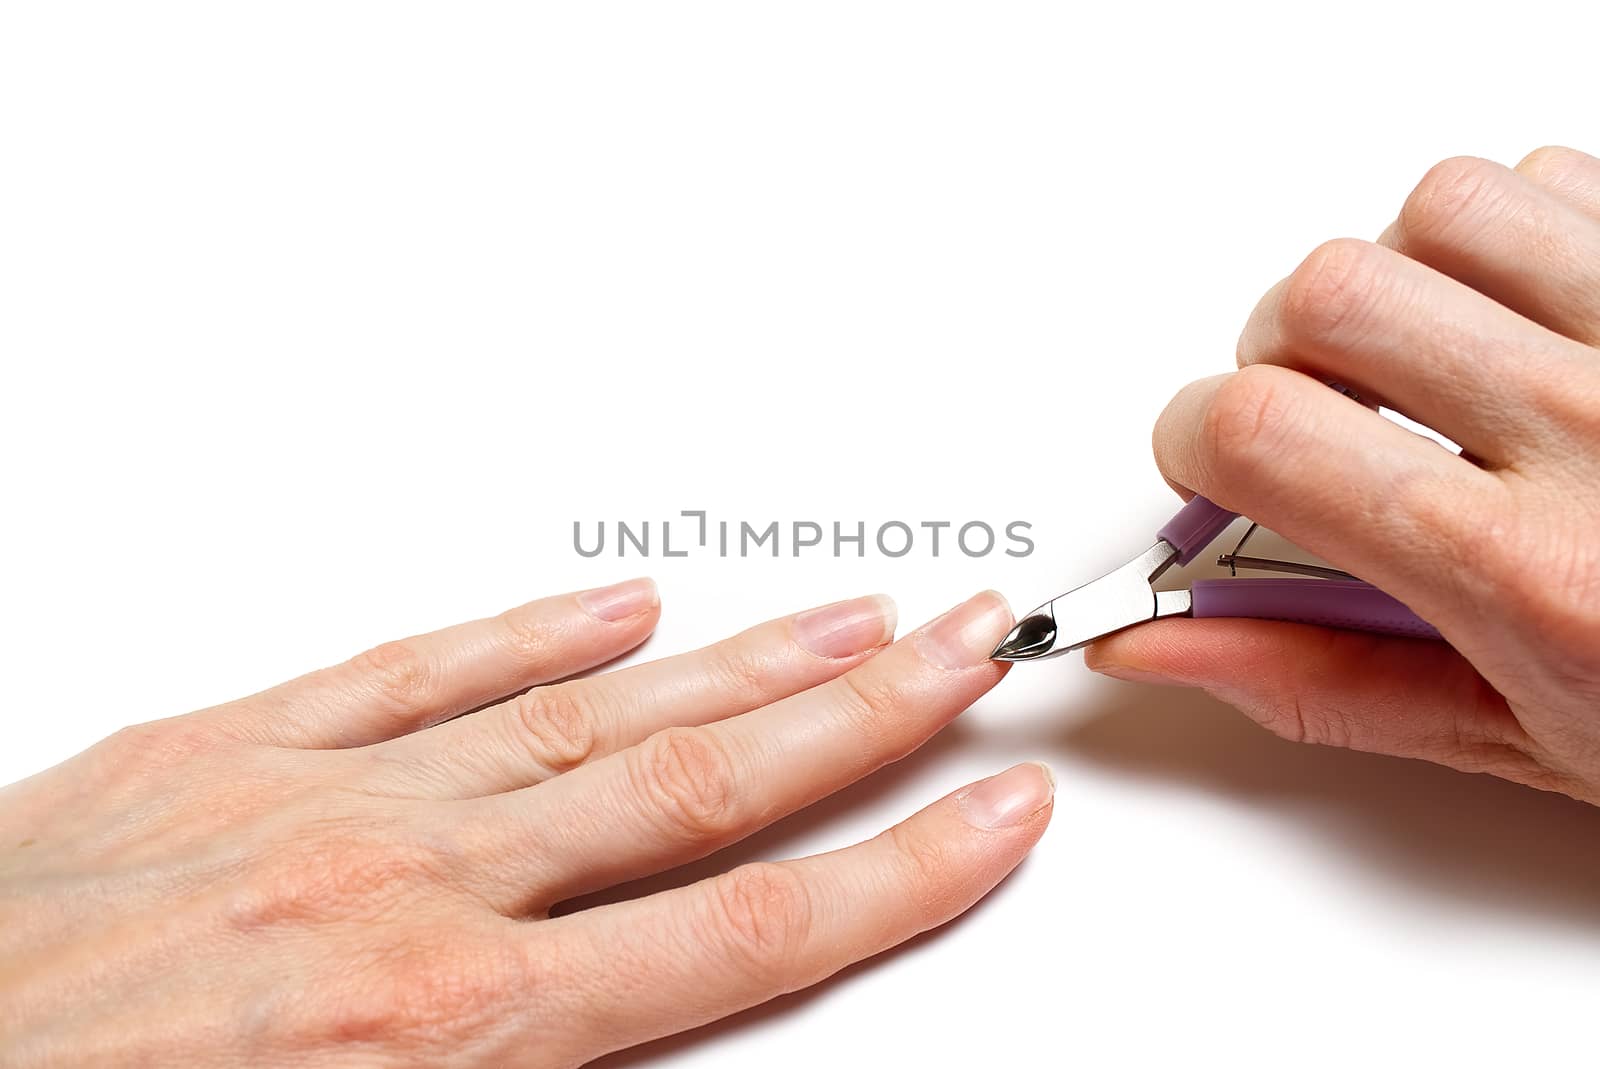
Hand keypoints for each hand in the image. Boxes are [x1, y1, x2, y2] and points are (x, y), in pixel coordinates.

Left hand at [0, 582, 1048, 1065]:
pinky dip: (532, 634)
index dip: (899, 868)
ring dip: (739, 662)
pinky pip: (415, 670)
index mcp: (450, 1027)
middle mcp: (409, 891)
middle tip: (964, 651)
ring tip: (849, 617)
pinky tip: (616, 610)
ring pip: (588, 712)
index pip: (747, 928)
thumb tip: (636, 1054)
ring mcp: (321, 802)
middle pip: (700, 787)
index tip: (988, 811)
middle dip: (863, 712)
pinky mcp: (224, 752)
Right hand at [1087, 146, 1599, 803]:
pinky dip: (1507, 233)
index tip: (1205, 469)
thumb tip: (1168, 650)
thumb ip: (1323, 683)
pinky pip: (1558, 177)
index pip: (1256, 432)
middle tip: (1314, 424)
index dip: (1185, 441)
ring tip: (1425, 362)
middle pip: (1323, 297)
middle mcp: (1598, 428)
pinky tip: (1523, 319)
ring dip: (1393, 281)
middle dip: (1274, 359)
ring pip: (1436, 209)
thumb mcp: (1522, 742)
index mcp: (1529, 571)